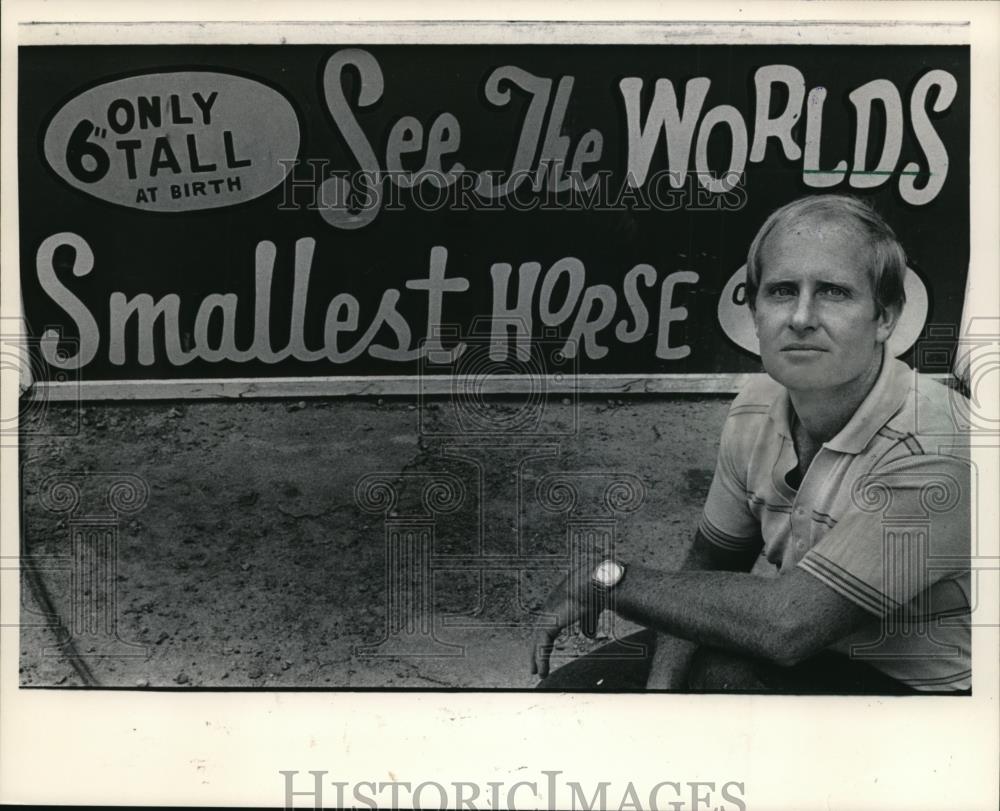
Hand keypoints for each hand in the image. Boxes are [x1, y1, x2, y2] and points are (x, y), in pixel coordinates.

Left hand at [530, 560, 602, 679]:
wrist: (594, 584)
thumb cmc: (594, 592)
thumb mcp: (590, 611)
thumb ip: (587, 623)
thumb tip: (587, 635)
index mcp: (559, 605)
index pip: (548, 626)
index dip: (546, 641)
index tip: (545, 652)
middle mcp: (550, 609)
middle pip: (540, 634)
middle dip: (537, 650)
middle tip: (535, 666)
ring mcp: (548, 615)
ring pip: (538, 641)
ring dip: (537, 658)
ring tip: (538, 672)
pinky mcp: (549, 622)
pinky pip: (541, 645)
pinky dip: (540, 659)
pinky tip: (541, 670)